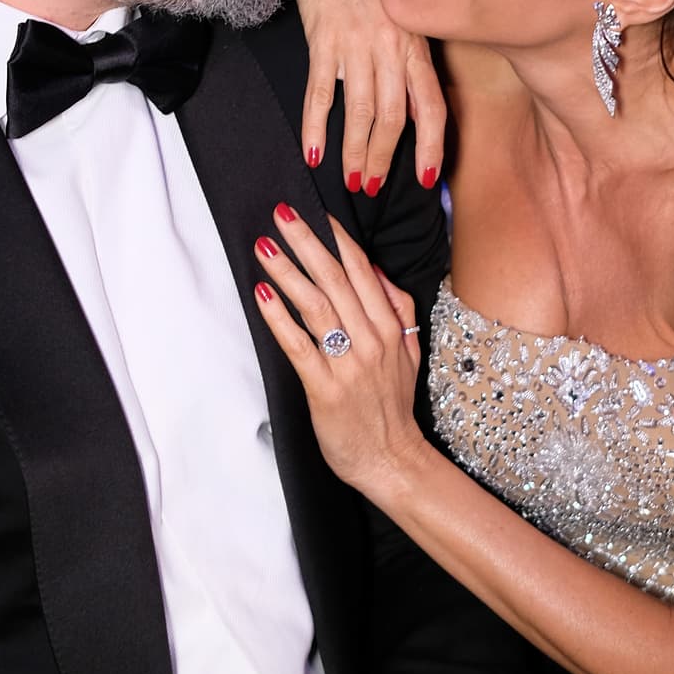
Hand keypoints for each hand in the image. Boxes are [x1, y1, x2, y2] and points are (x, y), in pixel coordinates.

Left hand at [253, 205, 427, 500]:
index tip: (316, 213)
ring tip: (265, 246)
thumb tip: (375, 270)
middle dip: (307, 242)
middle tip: (282, 214)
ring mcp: (348, 364)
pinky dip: (279, 318)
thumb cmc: (393, 407)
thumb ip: (397, 308)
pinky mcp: (325, 389)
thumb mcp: (410, 351)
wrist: (392, 460)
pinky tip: (263, 296)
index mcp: (390, 328)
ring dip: (288, 272)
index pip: (362, 271)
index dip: (337, 239)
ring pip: (316, 306)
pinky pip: (299, 345)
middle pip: (336, 279)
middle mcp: (371, 340)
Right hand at [283, 0, 445, 194]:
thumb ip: (406, 63)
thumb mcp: (400, 21)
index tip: (428, 180)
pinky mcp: (324, 40)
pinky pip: (320, 94)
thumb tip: (408, 112)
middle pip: (393, 118)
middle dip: (384, 159)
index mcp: (415, 45)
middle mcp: (391, 47)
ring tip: (350, 179)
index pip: (431, 106)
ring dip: (354, 152)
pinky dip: (315, 127)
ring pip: (360, 113)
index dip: (432, 146)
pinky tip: (311, 152)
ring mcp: (358, 44)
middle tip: (373, 187)